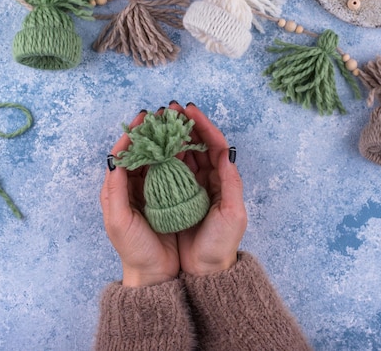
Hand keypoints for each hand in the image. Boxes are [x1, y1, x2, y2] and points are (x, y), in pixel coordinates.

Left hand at [100, 110, 178, 286]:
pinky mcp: (182, 196)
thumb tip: (115, 158)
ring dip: (175, 136)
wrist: (158, 274)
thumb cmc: (134, 249)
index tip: (145, 116)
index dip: (137, 132)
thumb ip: (113, 189)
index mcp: (125, 186)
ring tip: (181, 120)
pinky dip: (189, 153)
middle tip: (168, 111)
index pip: (130, 152)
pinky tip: (194, 143)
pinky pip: (185, 168)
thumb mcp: (117, 220)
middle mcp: (144, 184)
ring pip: (169, 155)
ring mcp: (163, 189)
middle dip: (159, 129)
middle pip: (151, 149)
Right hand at [168, 102, 247, 275]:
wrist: (201, 272)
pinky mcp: (169, 196)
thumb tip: (227, 153)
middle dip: (182, 125)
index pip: (213, 145)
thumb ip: (231, 183)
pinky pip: (162, 170)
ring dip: (167, 136)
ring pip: (177, 153)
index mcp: (220, 179)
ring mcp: (186, 186)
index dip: (203, 125)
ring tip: (156, 121)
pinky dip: (156, 156)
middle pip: (193, 144)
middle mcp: (203, 179)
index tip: (190, 110)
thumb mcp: (232, 214)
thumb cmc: (219, 245)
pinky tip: (148, 146)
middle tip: (167, 109)